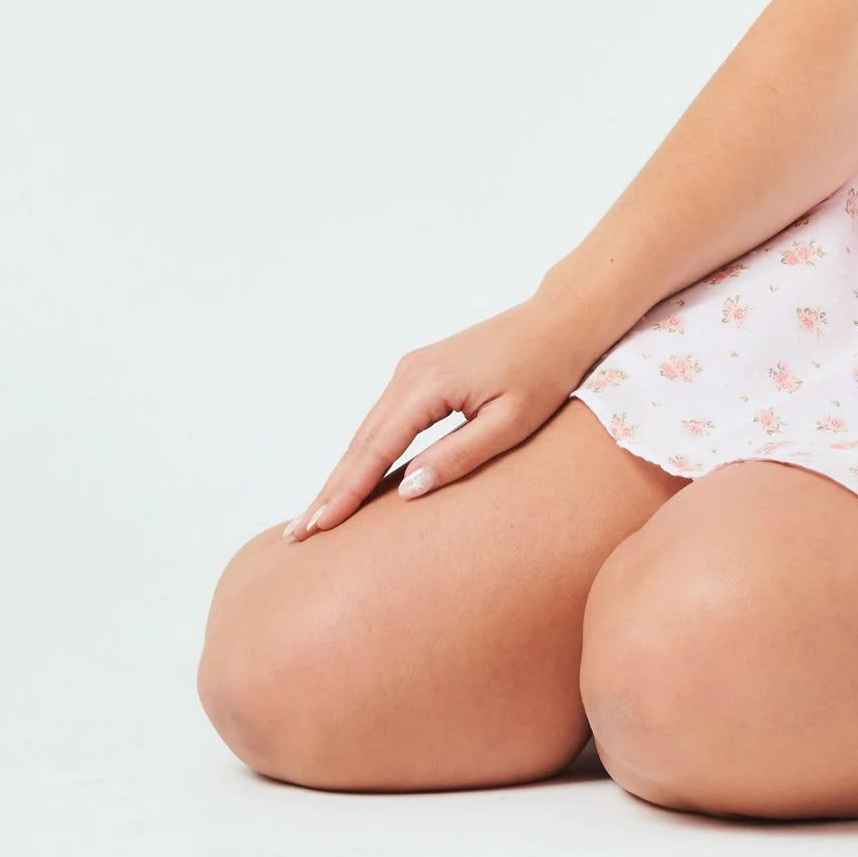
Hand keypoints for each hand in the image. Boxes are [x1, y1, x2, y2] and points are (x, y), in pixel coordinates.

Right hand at [285, 297, 603, 537]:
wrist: (557, 323)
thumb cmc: (544, 373)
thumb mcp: (511, 422)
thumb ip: (459, 455)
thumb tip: (408, 491)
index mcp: (429, 384)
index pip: (377, 448)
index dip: (347, 490)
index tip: (320, 526)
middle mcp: (410, 372)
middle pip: (361, 441)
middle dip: (330, 488)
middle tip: (299, 533)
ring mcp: (411, 369)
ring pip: (367, 431)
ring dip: (342, 473)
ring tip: (317, 515)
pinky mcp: (419, 373)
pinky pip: (382, 420)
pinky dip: (363, 453)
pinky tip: (351, 480)